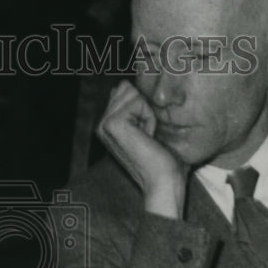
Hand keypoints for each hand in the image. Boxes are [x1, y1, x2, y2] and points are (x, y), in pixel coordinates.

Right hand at [97, 80, 189, 217]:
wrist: (163, 181)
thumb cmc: (164, 159)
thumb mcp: (151, 127)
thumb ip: (139, 107)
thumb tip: (129, 86)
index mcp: (108, 125)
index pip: (124, 89)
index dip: (144, 106)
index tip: (148, 133)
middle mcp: (102, 124)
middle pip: (127, 87)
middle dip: (145, 107)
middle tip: (148, 135)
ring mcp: (104, 124)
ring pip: (132, 93)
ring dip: (148, 113)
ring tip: (148, 136)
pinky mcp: (113, 124)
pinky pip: (138, 102)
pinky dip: (149, 117)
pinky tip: (148, 137)